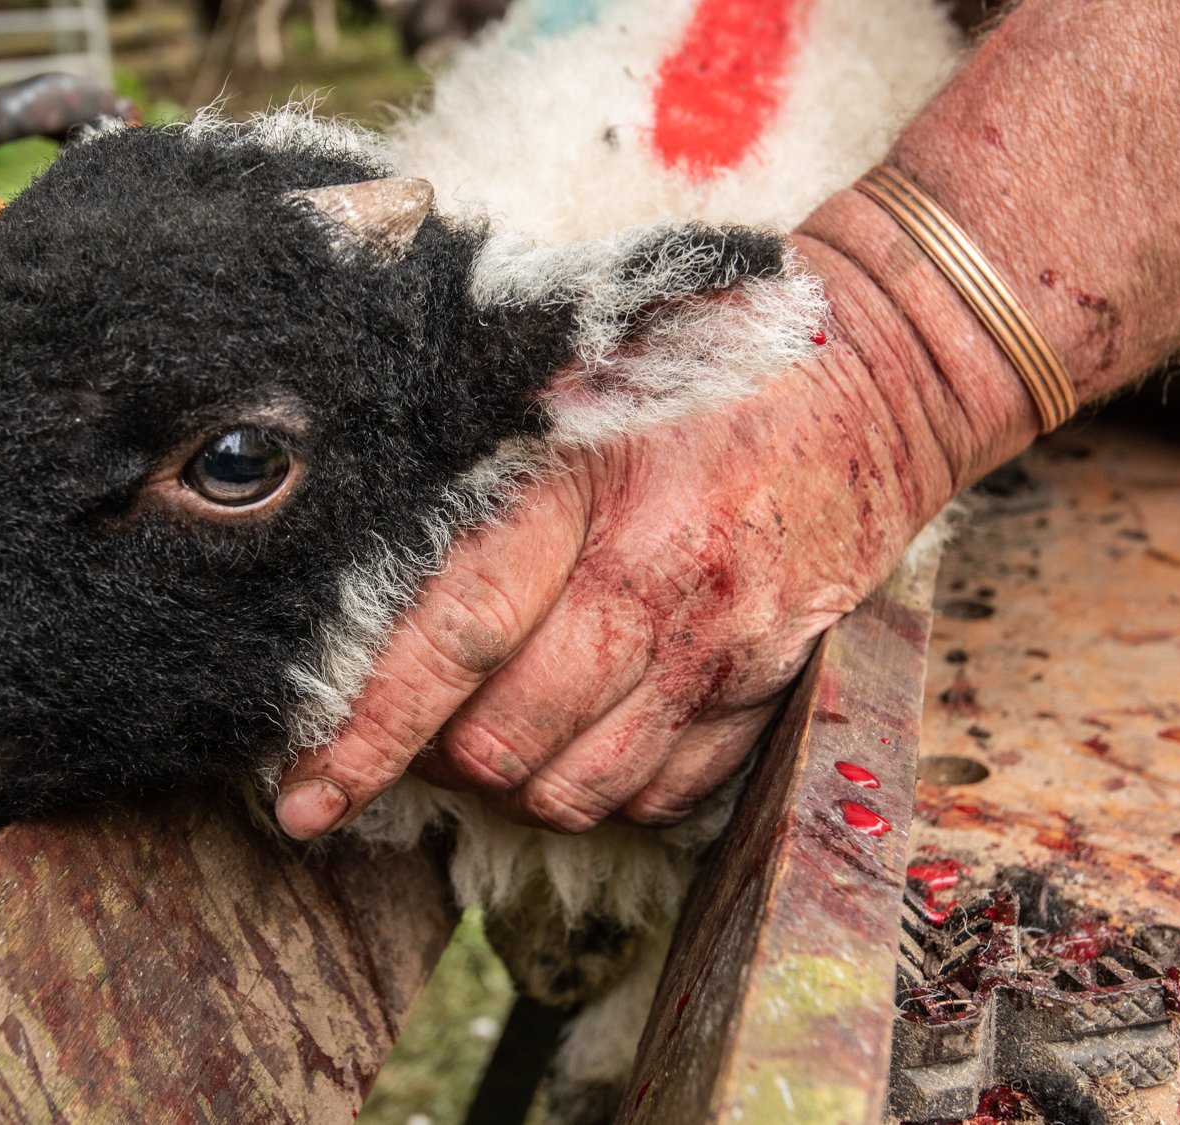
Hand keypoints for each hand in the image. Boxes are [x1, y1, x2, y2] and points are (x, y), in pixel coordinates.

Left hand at [274, 327, 958, 838]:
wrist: (874, 371)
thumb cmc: (686, 375)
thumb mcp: (566, 391)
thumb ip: (470, 485)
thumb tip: (359, 603)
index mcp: (573, 484)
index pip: (449, 638)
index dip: (366, 734)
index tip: (304, 798)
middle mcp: (650, 569)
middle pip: (507, 737)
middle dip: (447, 760)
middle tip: (428, 734)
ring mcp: (720, 635)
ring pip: (582, 786)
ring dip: (527, 784)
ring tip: (511, 736)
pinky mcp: (773, 679)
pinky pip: (668, 794)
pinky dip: (616, 788)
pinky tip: (600, 732)